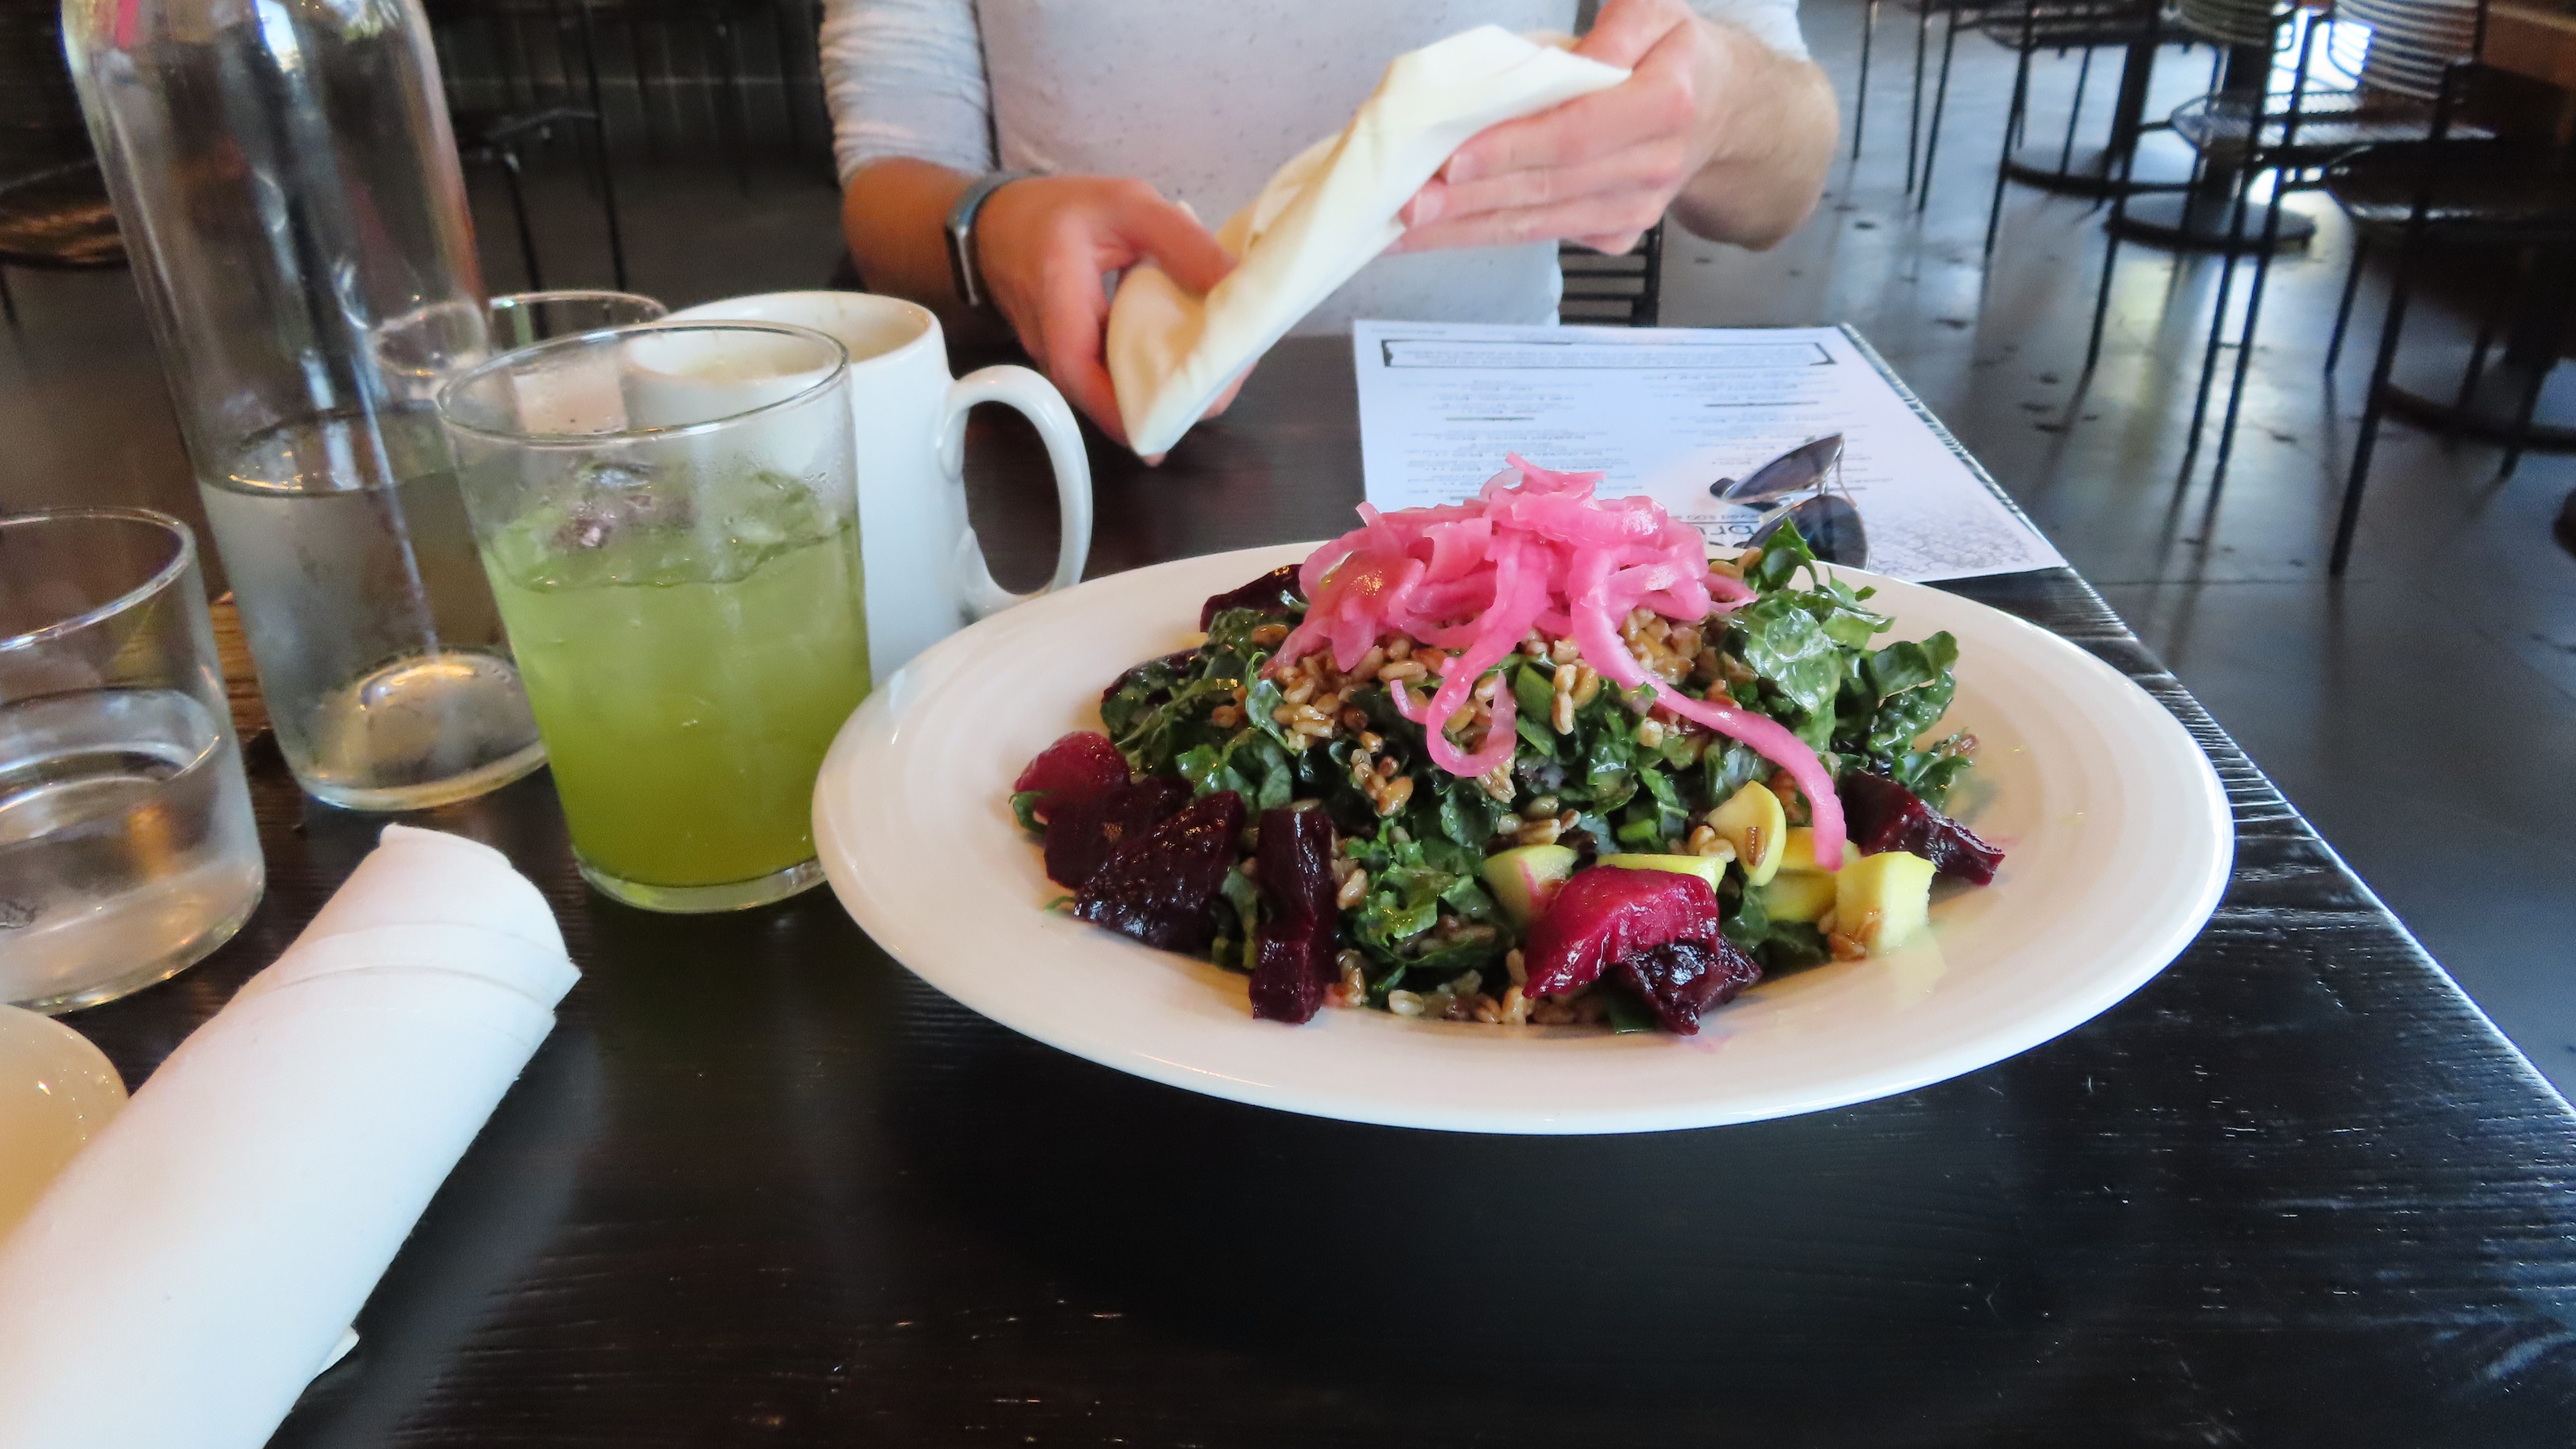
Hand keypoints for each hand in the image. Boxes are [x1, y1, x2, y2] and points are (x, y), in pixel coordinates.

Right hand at [975, 175, 1237, 451]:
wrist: (1000, 224)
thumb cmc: (1061, 210)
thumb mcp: (1127, 204)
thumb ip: (1181, 240)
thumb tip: (1236, 282)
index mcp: (1057, 302)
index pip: (1080, 372)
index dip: (1126, 407)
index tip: (1178, 414)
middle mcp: (1051, 344)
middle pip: (1103, 397)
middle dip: (1163, 405)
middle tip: (1220, 389)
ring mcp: (1058, 357)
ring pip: (1109, 393)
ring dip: (1159, 393)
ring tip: (1213, 379)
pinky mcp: (1072, 357)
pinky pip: (1109, 378)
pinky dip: (1148, 375)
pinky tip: (1185, 364)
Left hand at [1394, 0, 1794, 254]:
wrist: (1730, 113)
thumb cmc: (1679, 58)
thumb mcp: (1659, 12)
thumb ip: (1616, 27)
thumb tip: (1566, 63)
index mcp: (1665, 104)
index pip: (1573, 133)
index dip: (1510, 150)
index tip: (1453, 160)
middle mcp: (1651, 166)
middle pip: (1545, 189)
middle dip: (1468, 202)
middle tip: (1406, 206)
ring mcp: (1633, 209)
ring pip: (1537, 224)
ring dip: (1465, 231)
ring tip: (1404, 230)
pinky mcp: (1615, 233)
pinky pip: (1543, 235)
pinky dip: (1487, 234)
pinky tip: (1442, 233)